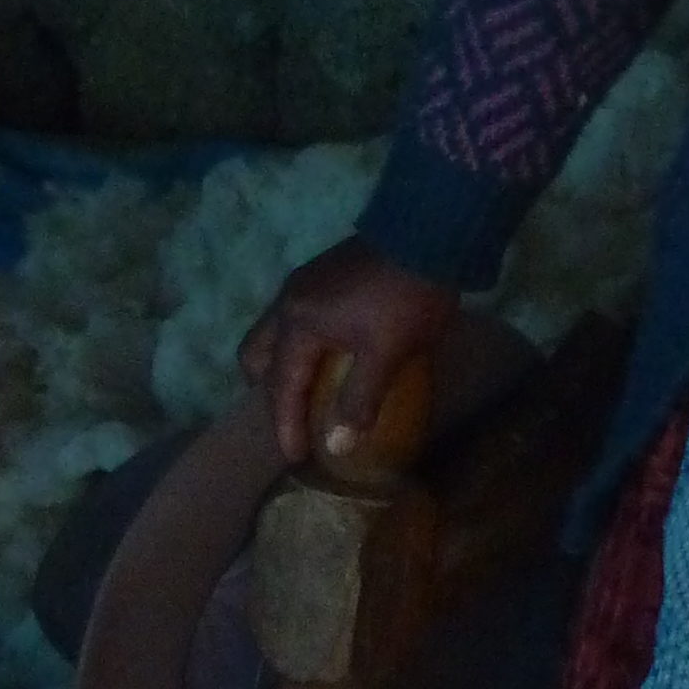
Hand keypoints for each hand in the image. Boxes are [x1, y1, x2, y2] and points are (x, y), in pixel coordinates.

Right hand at [237, 238, 461, 468]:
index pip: (281, 387)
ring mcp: (303, 284)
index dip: (286, 425)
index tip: (295, 456)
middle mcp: (289, 302)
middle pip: (259, 354)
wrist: (429, 232)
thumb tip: (338, 445)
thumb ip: (360, 400)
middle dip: (269, 391)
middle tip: (293, 417)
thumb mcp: (388, 354)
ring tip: (309, 390)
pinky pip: (293, 318)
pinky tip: (329, 354)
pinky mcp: (321, 274)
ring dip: (283, 365)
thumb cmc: (408, 297)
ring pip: (274, 333)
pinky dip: (299, 344)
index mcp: (298, 323)